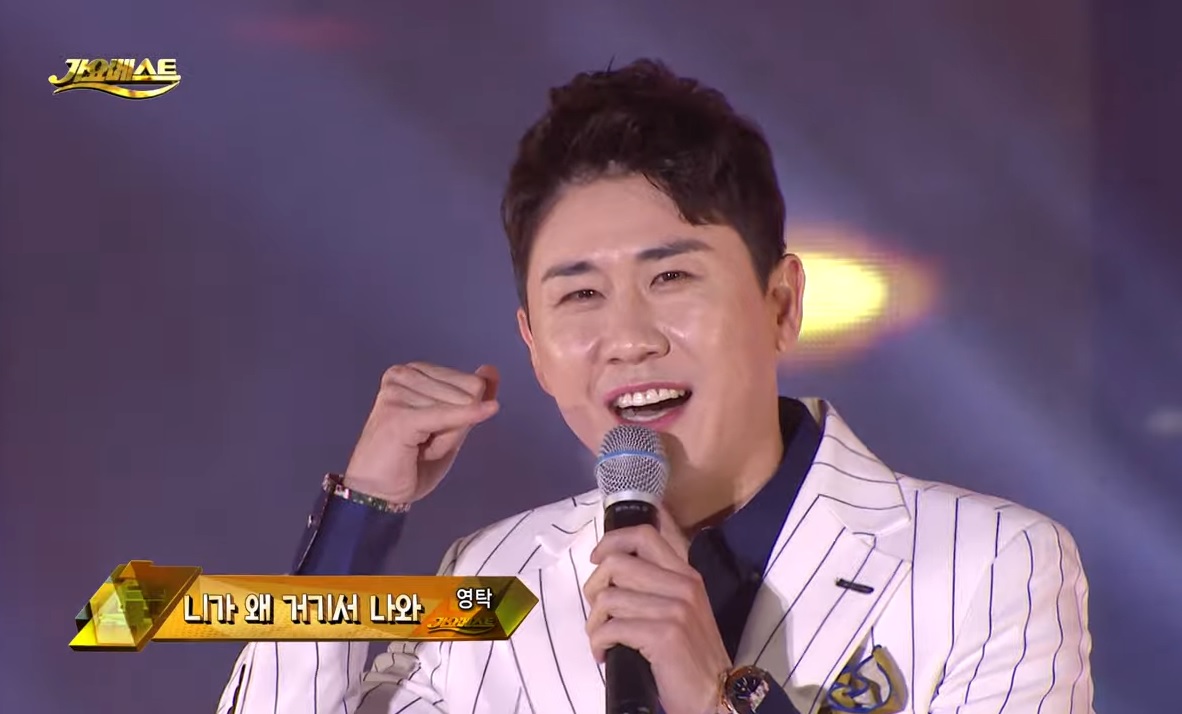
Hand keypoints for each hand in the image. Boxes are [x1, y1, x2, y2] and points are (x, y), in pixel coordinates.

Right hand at [342, 362, 499, 502]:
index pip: (470, 382)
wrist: (378, 493)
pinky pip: (449, 416)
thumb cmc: (411, 462)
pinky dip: (467, 418)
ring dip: (447, 439)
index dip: (464, 414)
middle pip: (469, 392)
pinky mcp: (399, 415)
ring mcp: (398, 392)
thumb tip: (491, 370)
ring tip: (417, 447)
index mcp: (414, 372)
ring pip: (462, 407)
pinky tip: (490, 411)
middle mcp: (403, 374)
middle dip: (457, 426)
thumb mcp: (452, 427)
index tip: (434, 431)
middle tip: (425, 443)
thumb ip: (472, 398)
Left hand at [584, 507, 730, 713]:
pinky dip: (599, 642)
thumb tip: (614, 570)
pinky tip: (605, 654)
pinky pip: (611, 627)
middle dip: (594, 588)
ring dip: (594, 622)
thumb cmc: (692, 656)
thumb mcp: (683, 610)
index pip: (644, 535)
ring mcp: (675, 609)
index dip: (612, 541)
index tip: (597, 558)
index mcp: (686, 574)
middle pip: (617, 563)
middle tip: (597, 612)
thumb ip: (658, 585)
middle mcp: (683, 585)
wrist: (717, 695)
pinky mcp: (664, 635)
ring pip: (609, 597)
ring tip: (601, 638)